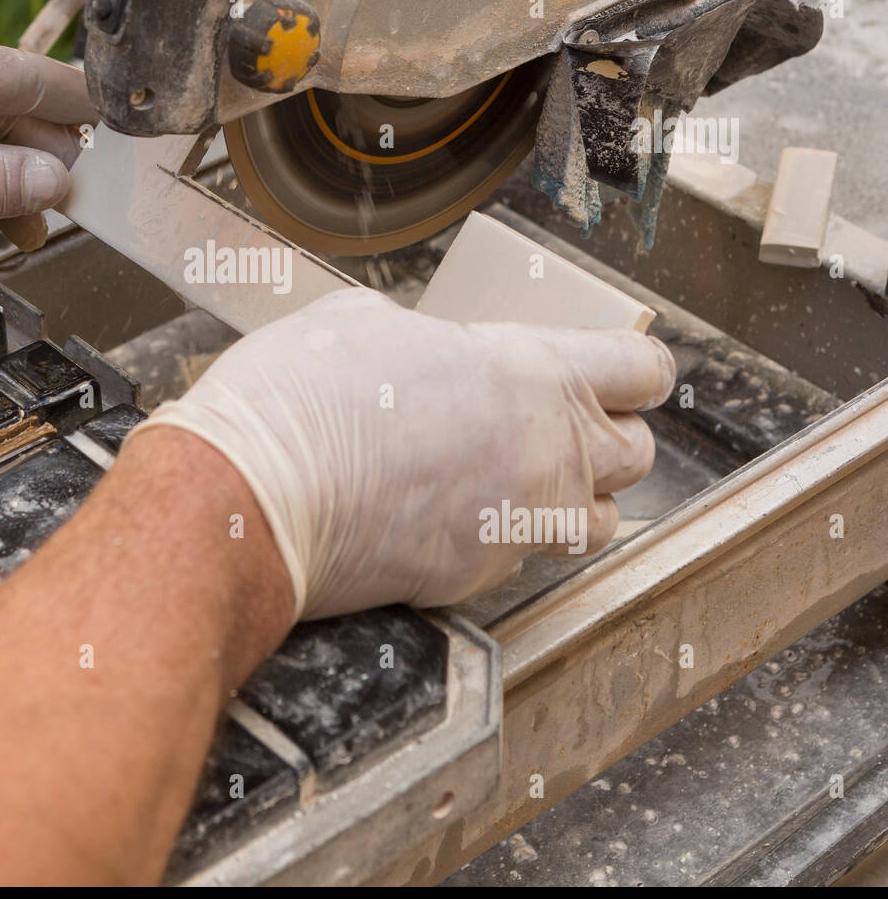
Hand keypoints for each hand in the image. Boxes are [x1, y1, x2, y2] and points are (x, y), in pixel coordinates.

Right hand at [136, 287, 675, 618]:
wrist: (253, 491)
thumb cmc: (300, 396)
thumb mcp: (364, 320)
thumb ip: (431, 337)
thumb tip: (435, 351)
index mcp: (528, 372)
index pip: (644, 371)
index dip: (634, 369)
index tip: (615, 370)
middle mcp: (545, 453)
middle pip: (637, 453)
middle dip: (607, 435)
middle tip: (559, 421)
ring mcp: (516, 523)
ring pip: (597, 522)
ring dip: (574, 498)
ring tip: (518, 476)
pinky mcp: (477, 578)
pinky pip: (522, 557)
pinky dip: (504, 537)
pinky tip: (450, 513)